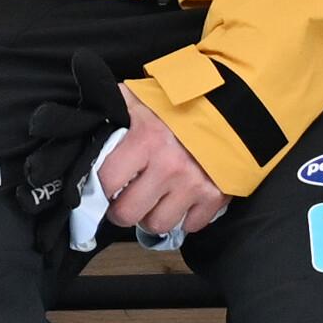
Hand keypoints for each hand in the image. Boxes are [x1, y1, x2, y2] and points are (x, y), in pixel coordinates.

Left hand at [92, 114, 226, 243]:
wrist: (233, 101)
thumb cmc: (181, 101)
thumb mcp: (143, 97)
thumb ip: (116, 109)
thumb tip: (89, 121)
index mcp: (146, 139)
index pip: (107, 181)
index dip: (102, 185)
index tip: (108, 183)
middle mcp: (168, 167)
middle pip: (128, 213)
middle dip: (122, 210)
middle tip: (125, 200)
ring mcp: (194, 184)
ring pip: (158, 225)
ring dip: (152, 216)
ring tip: (154, 201)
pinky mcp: (216, 196)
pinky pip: (191, 226)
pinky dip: (184, 217)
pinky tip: (181, 200)